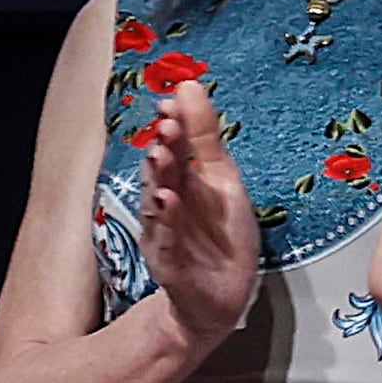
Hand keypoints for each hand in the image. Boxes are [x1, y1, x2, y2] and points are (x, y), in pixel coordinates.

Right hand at [135, 80, 261, 346]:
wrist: (222, 297)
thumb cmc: (220, 236)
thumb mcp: (222, 180)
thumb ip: (205, 137)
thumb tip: (189, 86)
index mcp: (184, 183)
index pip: (174, 148)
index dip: (172, 127)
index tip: (170, 102)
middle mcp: (169, 205)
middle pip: (164, 172)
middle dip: (165, 148)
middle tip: (167, 123)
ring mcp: (167, 234)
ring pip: (159, 203)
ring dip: (160, 179)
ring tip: (162, 156)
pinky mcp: (171, 264)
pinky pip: (168, 240)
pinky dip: (168, 222)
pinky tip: (167, 202)